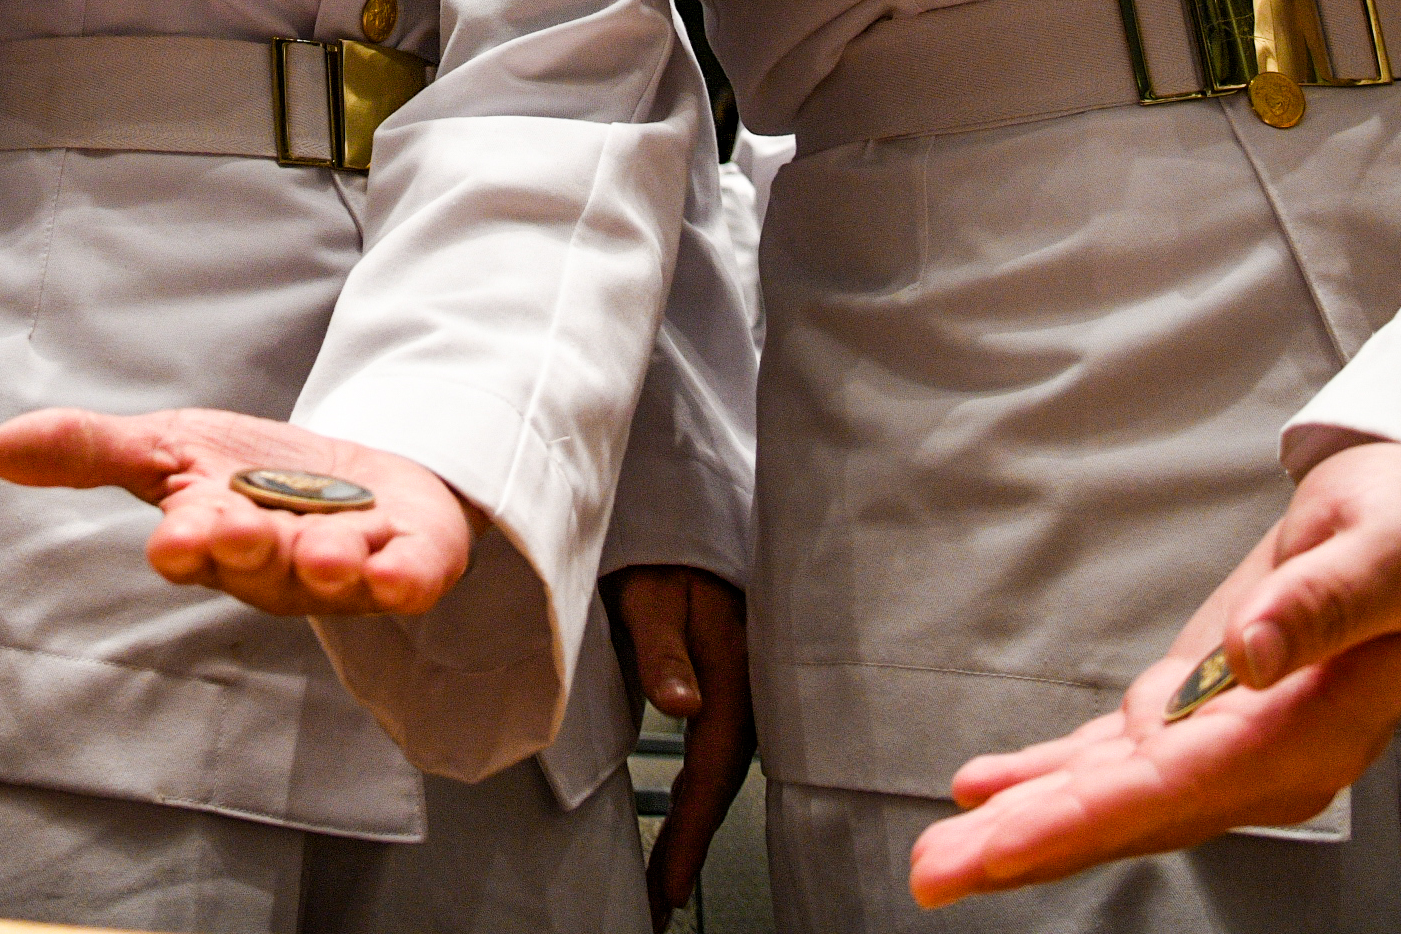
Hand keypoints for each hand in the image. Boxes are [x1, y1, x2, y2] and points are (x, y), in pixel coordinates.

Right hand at [0, 406, 474, 620]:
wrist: (352, 475)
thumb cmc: (247, 475)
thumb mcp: (167, 448)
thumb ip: (90, 451)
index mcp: (213, 538)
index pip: (194, 545)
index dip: (188, 544)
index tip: (175, 539)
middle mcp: (277, 563)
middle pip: (260, 562)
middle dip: (251, 549)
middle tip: (241, 529)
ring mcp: (347, 567)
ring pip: (333, 574)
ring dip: (330, 564)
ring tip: (330, 550)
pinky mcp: (411, 560)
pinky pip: (411, 577)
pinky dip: (406, 577)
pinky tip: (397, 570)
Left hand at [608, 565, 752, 922]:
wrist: (686, 506)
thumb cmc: (664, 545)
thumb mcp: (652, 590)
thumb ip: (662, 646)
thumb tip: (682, 705)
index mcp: (732, 672)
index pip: (711, 771)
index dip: (691, 833)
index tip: (670, 887)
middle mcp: (747, 687)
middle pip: (719, 783)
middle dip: (691, 844)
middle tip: (661, 899)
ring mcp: (744, 686)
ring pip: (721, 769)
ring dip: (695, 819)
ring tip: (667, 872)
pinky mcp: (731, 681)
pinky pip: (718, 746)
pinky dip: (701, 788)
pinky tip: (688, 810)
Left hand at [908, 443, 1400, 905]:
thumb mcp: (1385, 555)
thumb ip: (1322, 609)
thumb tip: (1252, 654)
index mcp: (1309, 736)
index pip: (1177, 788)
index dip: (1084, 818)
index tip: (1004, 841)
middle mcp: (1263, 763)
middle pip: (1130, 814)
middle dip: (1029, 845)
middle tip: (935, 873)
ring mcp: (1230, 748)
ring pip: (1113, 799)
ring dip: (1027, 823)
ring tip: (942, 852)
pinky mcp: (1202, 714)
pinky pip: (1115, 762)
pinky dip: (1049, 777)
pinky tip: (991, 789)